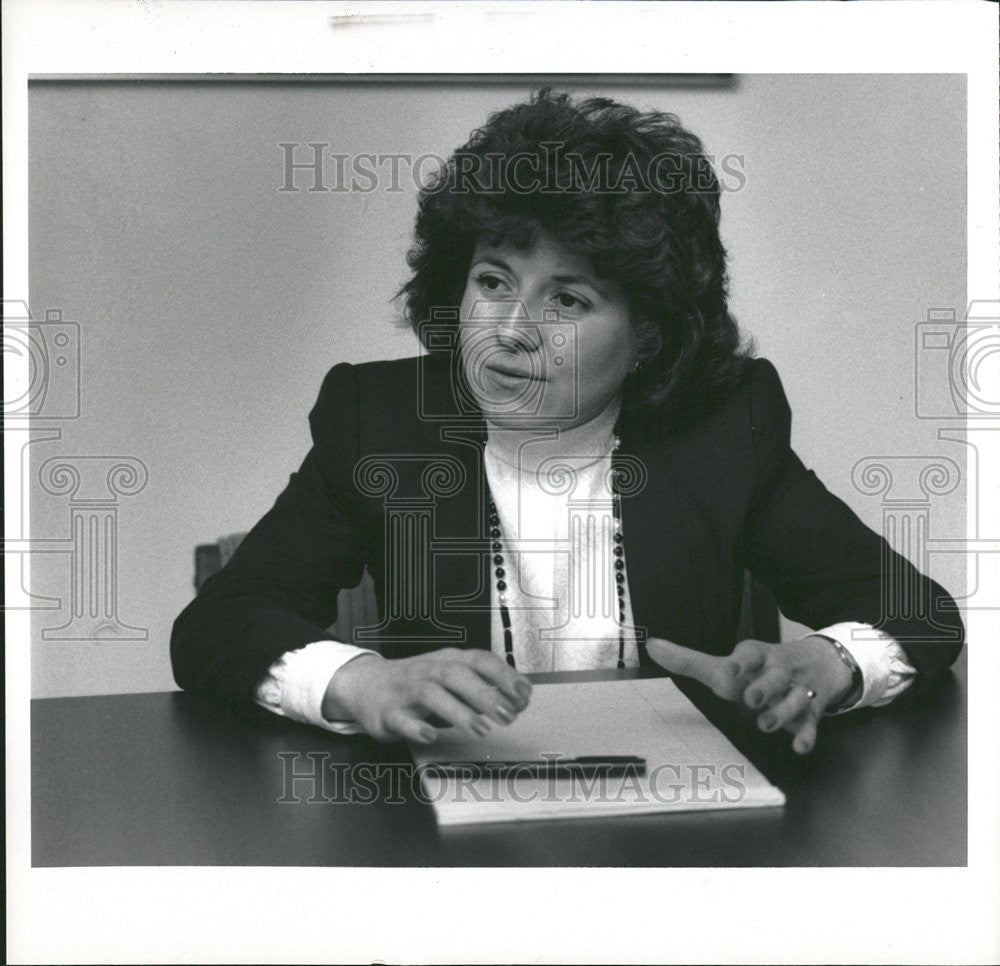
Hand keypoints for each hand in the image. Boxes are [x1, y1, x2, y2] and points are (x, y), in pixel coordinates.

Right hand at [322, 648, 532, 743]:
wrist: (365, 685)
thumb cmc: (418, 683)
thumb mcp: (452, 679)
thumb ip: (485, 688)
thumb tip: (521, 700)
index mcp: (448, 660)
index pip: (479, 660)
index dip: (503, 675)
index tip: (524, 693)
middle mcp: (429, 671)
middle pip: (457, 675)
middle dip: (484, 694)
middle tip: (507, 715)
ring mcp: (407, 690)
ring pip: (432, 695)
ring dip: (458, 711)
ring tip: (481, 728)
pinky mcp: (388, 712)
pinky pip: (402, 718)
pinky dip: (417, 726)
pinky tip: (431, 735)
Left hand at [646, 636, 854, 753]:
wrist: (814, 666)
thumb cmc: (757, 670)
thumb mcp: (727, 665)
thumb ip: (689, 660)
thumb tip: (651, 646)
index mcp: (757, 656)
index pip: (751, 652)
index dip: (742, 660)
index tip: (732, 667)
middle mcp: (780, 671)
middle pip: (776, 676)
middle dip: (764, 687)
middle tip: (751, 698)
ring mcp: (798, 691)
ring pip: (796, 699)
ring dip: (782, 711)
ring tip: (765, 724)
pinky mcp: (812, 712)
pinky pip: (813, 724)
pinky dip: (807, 735)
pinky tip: (800, 746)